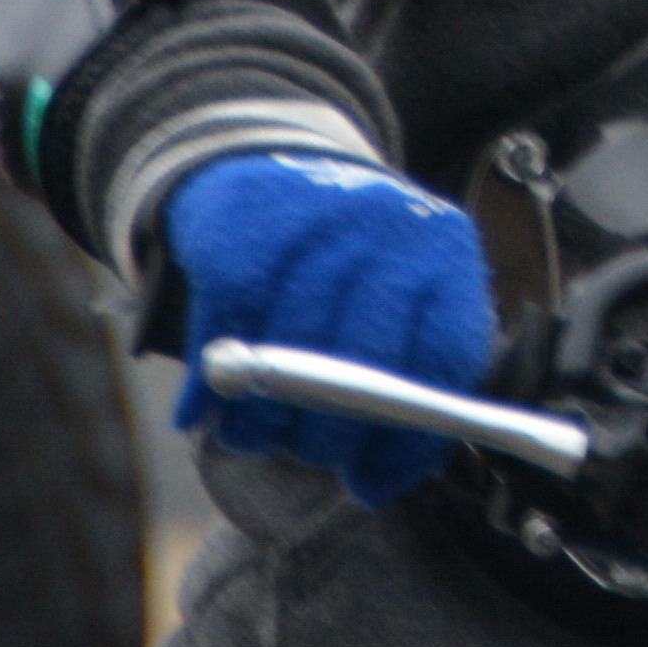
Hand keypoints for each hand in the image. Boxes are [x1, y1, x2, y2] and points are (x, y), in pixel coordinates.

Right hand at [159, 151, 495, 505]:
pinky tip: (201, 413)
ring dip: (265, 416)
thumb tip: (381, 480)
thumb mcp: (397, 299)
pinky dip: (210, 383)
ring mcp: (319, 217)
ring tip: (253, 441)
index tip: (371, 481)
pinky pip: (227, 324)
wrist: (268, 165)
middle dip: (334, 429)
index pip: (446, 355)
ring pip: (293, 346)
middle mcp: (390, 226)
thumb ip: (406, 379)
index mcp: (445, 249)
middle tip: (312, 456)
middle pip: (369, 357)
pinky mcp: (245, 223)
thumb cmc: (345, 263)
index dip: (409, 435)